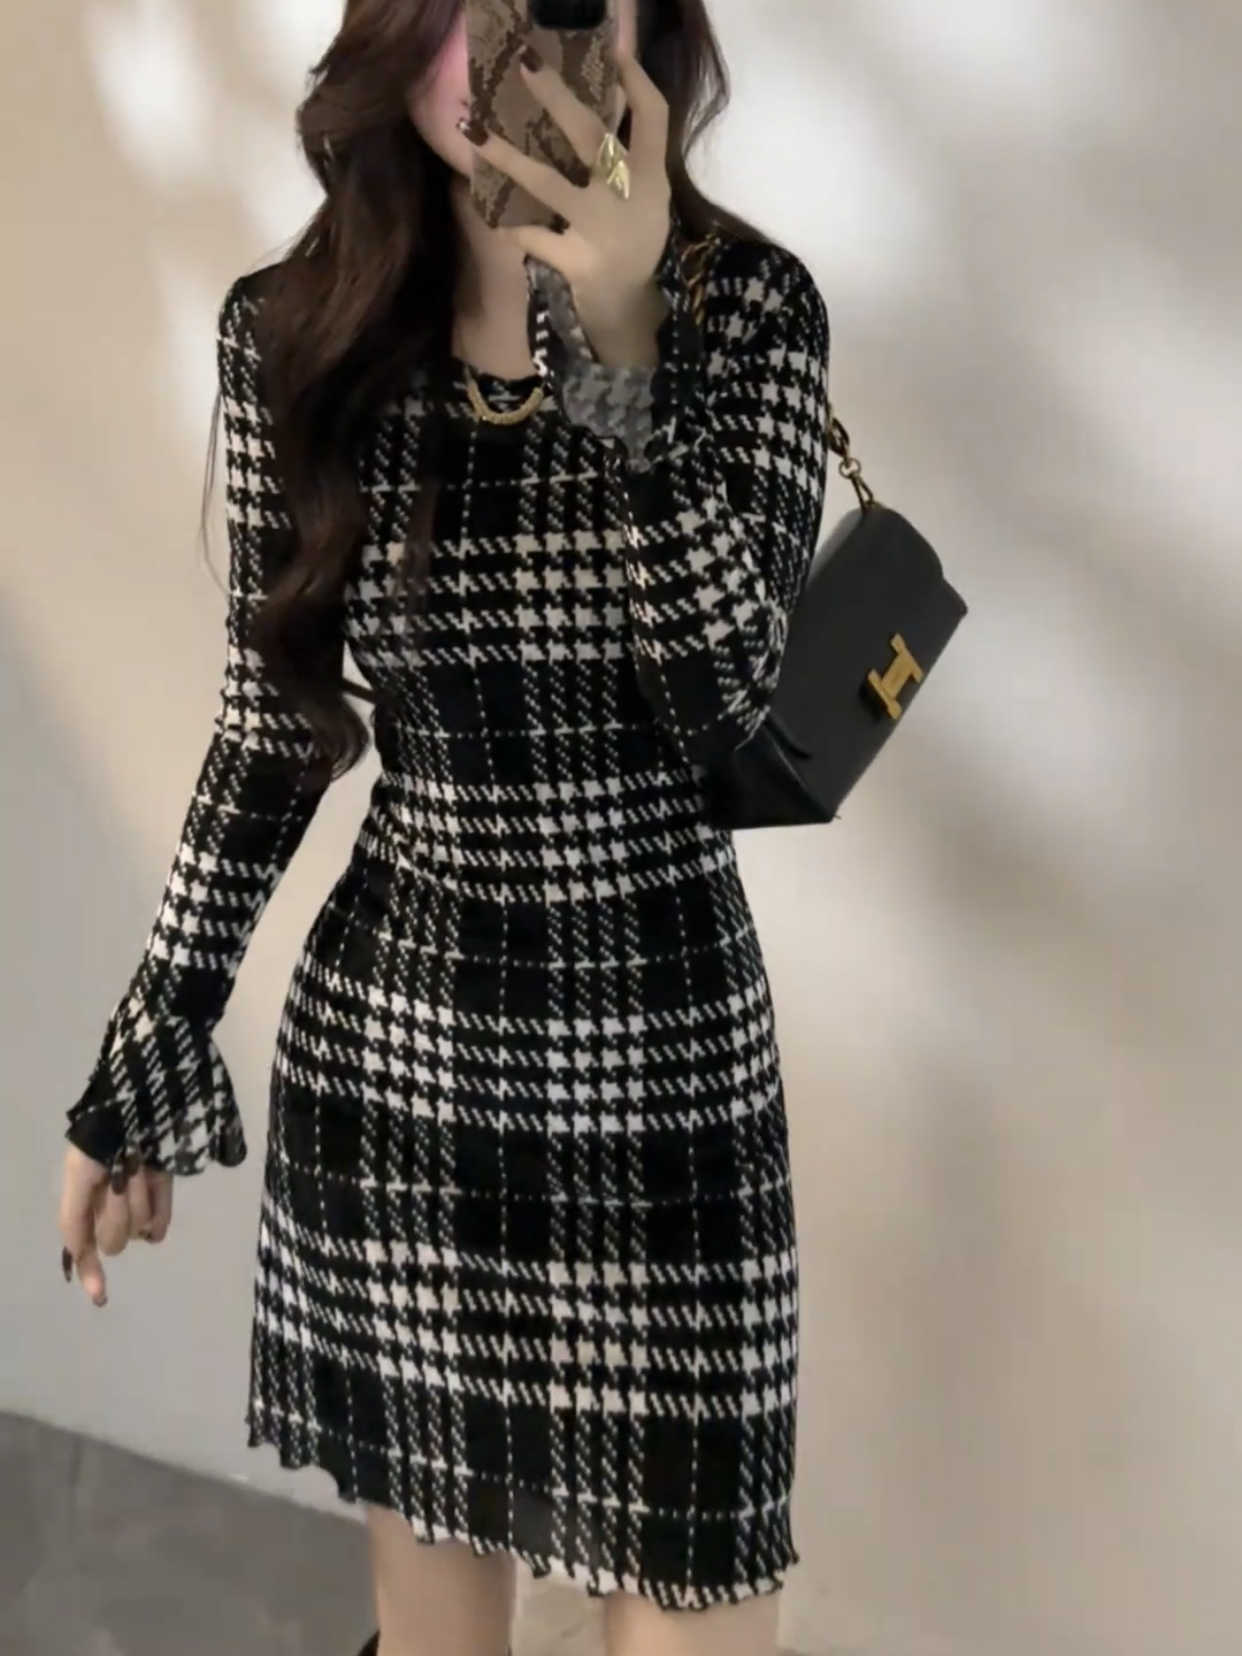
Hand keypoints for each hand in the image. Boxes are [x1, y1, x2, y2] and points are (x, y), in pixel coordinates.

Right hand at [58, 1143, 173, 1306]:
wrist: (142, 1108)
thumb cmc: (103, 1140)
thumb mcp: (77, 1174)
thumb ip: (73, 1217)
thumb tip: (78, 1253)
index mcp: (85, 1203)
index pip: (85, 1248)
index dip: (91, 1273)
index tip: (101, 1296)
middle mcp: (110, 1207)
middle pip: (114, 1239)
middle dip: (117, 1212)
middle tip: (118, 1180)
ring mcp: (139, 1202)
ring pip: (138, 1227)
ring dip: (139, 1197)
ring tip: (139, 1165)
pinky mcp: (163, 1193)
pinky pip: (161, 1223)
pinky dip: (159, 1216)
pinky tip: (157, 1205)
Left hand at [462, 41, 671, 352]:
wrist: (631, 307)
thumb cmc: (632, 240)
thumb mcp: (645, 195)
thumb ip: (628, 151)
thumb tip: (602, 93)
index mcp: (650, 176)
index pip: (654, 116)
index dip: (636, 81)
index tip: (611, 49)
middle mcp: (628, 198)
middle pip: (592, 137)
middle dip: (557, 98)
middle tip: (525, 64)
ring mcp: (601, 231)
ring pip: (548, 185)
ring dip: (507, 156)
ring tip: (472, 130)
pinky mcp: (577, 263)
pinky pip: (534, 238)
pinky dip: (512, 226)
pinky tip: (493, 214)